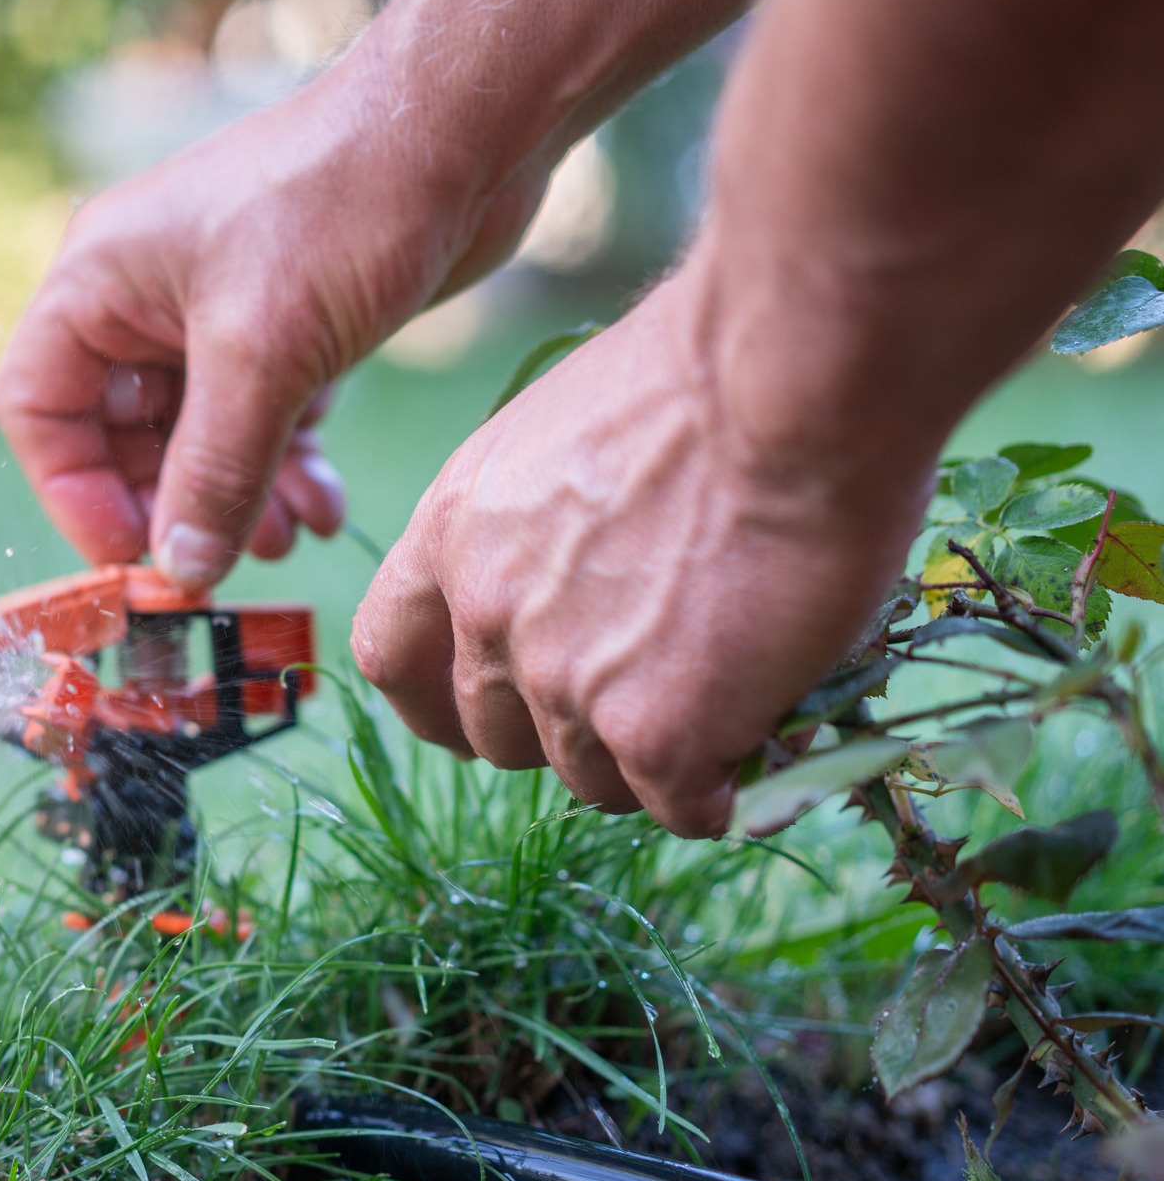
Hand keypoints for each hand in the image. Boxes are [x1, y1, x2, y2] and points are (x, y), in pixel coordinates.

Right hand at [0, 65, 550, 585]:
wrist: (462, 130)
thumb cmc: (340, 205)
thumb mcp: (264, 356)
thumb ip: (214, 471)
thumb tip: (181, 570)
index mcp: (98, 281)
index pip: (37, 408)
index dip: (73, 492)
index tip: (135, 556)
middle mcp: (143, 297)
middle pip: (118, 437)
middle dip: (171, 507)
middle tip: (221, 566)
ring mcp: (215, 312)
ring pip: (197, 439)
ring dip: (235, 500)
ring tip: (285, 540)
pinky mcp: (284, 327)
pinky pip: (260, 421)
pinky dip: (284, 469)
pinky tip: (324, 505)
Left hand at [349, 274, 932, 835]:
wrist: (791, 376)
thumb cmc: (709, 374)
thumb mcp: (562, 437)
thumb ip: (538, 528)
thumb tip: (579, 586)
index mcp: (451, 532)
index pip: (389, 655)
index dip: (439, 700)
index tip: (489, 714)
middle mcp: (485, 613)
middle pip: (497, 737)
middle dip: (568, 734)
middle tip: (653, 695)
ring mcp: (562, 680)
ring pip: (591, 780)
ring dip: (654, 761)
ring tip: (732, 694)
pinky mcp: (653, 732)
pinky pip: (676, 806)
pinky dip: (719, 788)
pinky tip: (763, 735)